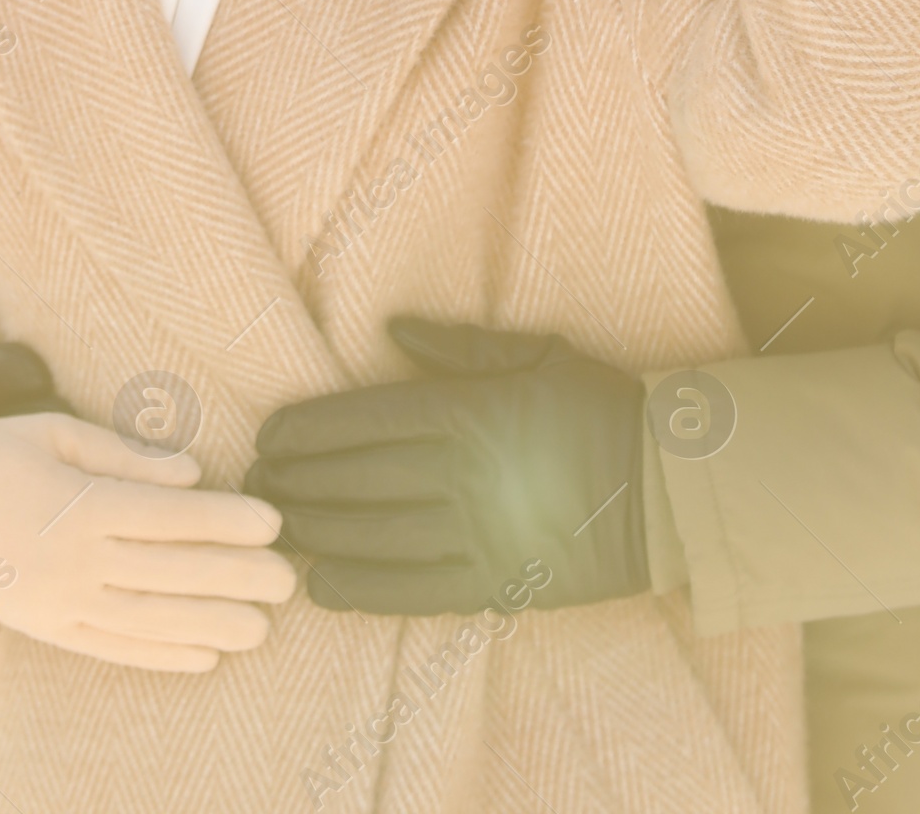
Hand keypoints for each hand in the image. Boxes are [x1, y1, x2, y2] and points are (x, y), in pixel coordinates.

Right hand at [0, 410, 295, 671]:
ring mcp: (63, 603)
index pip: (167, 517)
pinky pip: (115, 649)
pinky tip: (206, 656)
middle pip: (169, 572)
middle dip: (234, 577)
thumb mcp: (54, 432)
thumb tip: (190, 472)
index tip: (272, 523)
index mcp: (78, 505)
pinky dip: (163, 655)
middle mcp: (75, 561)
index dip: (223, 521)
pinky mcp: (52, 631)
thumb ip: (123, 455)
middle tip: (288, 580)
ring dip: (211, 624)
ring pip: (150, 619)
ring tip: (263, 627)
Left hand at [247, 318, 647, 615]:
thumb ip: (459, 346)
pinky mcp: (489, 586)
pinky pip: (408, 590)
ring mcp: (472, 534)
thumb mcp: (535, 353)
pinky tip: (324, 583)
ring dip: (314, 531)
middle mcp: (458, 473)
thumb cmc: (599, 407)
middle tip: (254, 484)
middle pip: (352, 479)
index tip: (268, 436)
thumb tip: (391, 328)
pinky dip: (359, 588)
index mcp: (465, 412)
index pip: (362, 420)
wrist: (664, 488)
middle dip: (295, 481)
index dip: (307, 431)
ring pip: (370, 534)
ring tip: (278, 527)